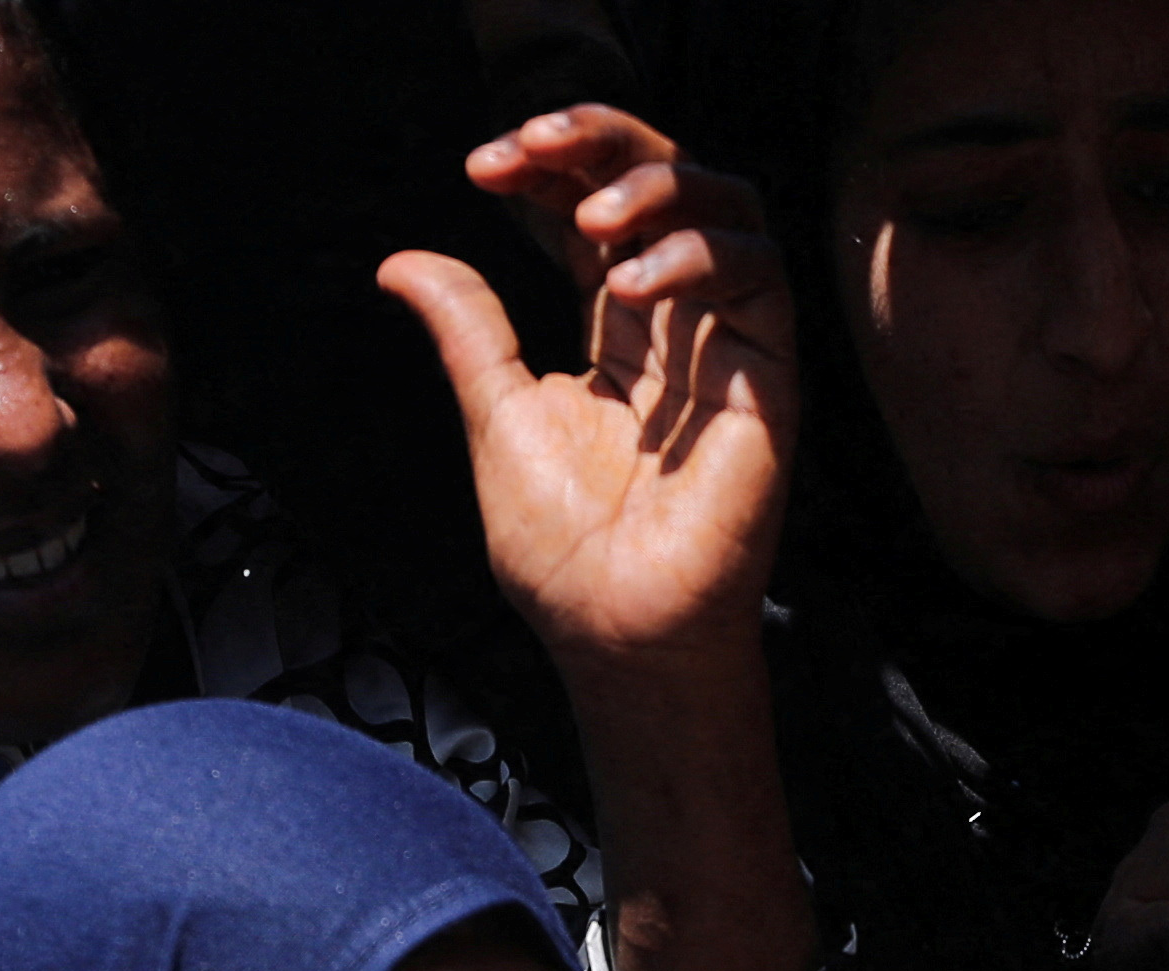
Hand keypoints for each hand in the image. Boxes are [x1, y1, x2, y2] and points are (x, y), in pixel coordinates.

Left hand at [388, 106, 790, 679]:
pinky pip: (758, 272)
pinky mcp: (768, 374)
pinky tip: (627, 283)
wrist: (613, 631)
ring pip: (724, 202)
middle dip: (598, 141)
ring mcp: (726, 342)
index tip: (484, 169)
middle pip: (661, 180)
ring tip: (586, 217)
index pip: (594, 207)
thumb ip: (468, 327)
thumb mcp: (495, 412)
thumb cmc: (561, 549)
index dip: (548, 169)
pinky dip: (694, 254)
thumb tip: (400, 259)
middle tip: (531, 145)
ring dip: (652, 182)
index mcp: (614, 326)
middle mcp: (676, 320)